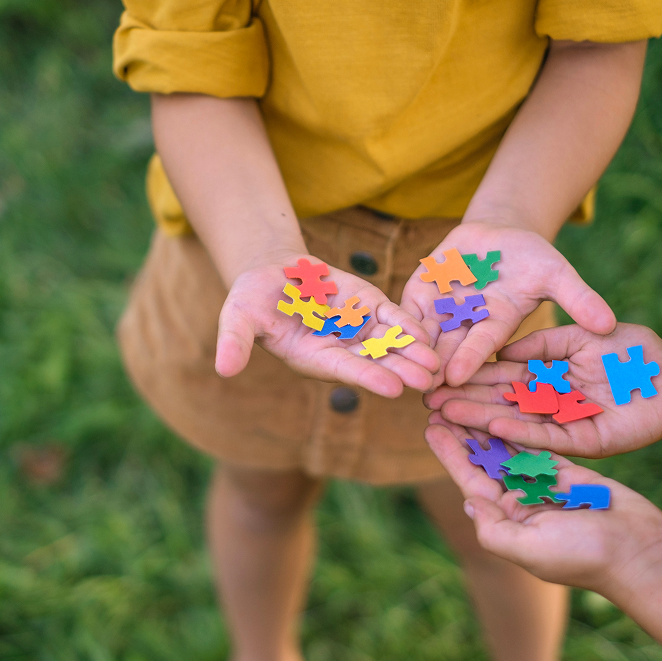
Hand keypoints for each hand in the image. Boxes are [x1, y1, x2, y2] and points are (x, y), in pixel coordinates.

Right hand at [217, 257, 440, 397]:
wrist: (271, 272)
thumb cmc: (250, 298)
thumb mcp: (237, 317)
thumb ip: (234, 343)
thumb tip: (223, 369)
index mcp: (312, 358)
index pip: (344, 370)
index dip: (368, 377)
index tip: (393, 388)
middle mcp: (340, 349)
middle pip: (375, 362)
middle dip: (402, 370)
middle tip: (429, 381)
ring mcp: (357, 329)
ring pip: (390, 343)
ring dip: (413, 353)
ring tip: (438, 362)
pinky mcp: (369, 307)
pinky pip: (392, 318)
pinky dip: (410, 325)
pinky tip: (431, 333)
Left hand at [399, 221, 616, 388]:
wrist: (499, 233)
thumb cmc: (533, 256)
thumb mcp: (557, 272)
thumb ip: (578, 297)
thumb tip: (610, 324)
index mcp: (497, 326)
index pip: (481, 347)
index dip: (468, 360)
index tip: (456, 376)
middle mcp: (467, 327)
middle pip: (447, 350)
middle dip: (432, 368)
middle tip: (416, 389)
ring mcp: (442, 312)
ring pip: (422, 335)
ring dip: (409, 351)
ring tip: (394, 367)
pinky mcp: (420, 296)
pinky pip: (404, 311)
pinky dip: (394, 322)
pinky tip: (382, 334)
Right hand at [424, 322, 661, 457]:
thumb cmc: (634, 351)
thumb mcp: (580, 336)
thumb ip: (543, 343)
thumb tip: (503, 351)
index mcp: (547, 378)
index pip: (501, 378)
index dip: (471, 376)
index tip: (440, 372)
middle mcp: (549, 405)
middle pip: (499, 403)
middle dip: (464, 401)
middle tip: (427, 401)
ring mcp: (564, 425)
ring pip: (515, 423)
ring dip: (480, 419)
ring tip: (445, 415)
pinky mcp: (584, 442)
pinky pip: (547, 438)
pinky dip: (519, 432)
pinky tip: (490, 425)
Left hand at [424, 416, 661, 593]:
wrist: (640, 554)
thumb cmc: (584, 557)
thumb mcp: (530, 550)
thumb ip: (495, 528)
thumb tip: (469, 502)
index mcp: (508, 521)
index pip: (471, 482)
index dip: (450, 454)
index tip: (430, 426)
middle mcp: (522, 502)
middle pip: (486, 460)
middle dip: (465, 433)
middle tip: (443, 400)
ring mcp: (546, 485)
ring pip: (511, 449)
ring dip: (489, 424)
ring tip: (469, 396)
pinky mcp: (570, 471)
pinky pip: (540, 444)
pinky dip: (523, 426)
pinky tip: (506, 405)